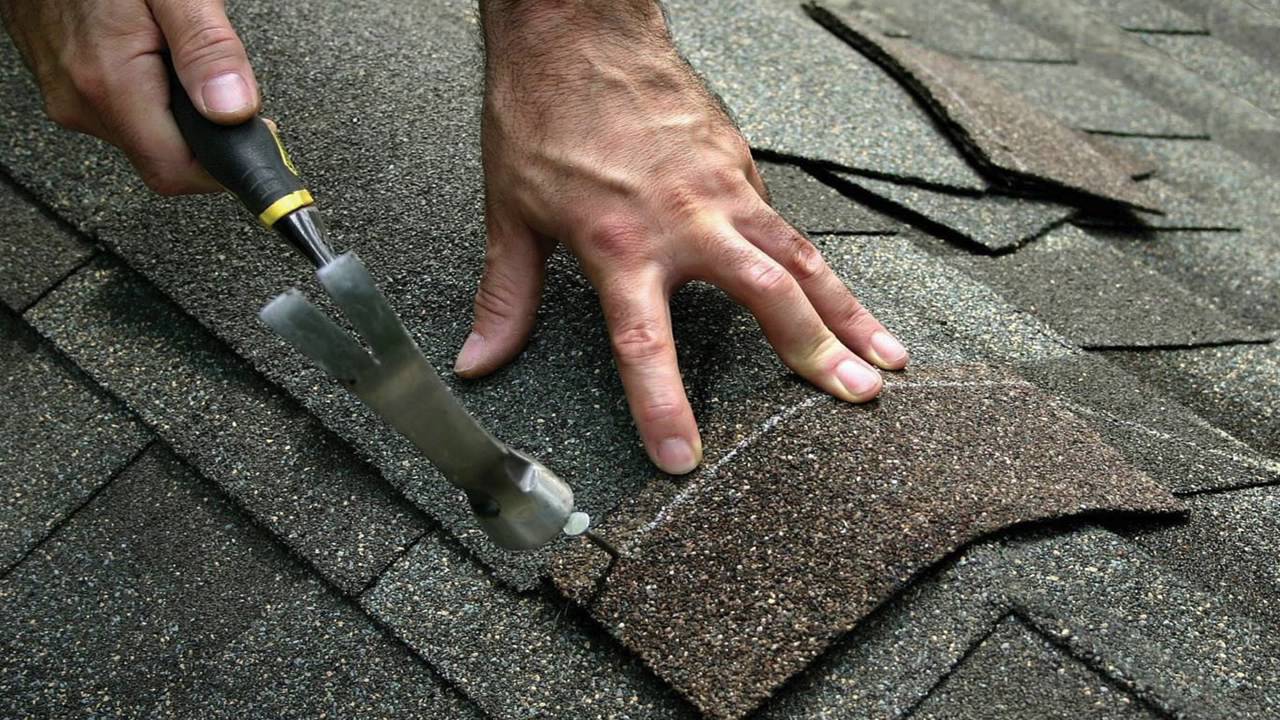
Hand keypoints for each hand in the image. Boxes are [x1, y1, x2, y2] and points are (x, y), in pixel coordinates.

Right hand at [0, 0, 258, 193]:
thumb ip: (208, 49)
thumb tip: (234, 109)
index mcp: (111, 84)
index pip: (176, 171)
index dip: (223, 167)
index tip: (255, 145)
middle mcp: (82, 101)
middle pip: (164, 158)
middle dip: (205, 135)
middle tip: (225, 91)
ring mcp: (70, 95)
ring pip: (145, 136)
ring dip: (178, 112)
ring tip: (183, 61)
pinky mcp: (66, 85)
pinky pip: (122, 112)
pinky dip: (153, 96)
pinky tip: (156, 59)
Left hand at [459, 1, 908, 474]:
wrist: (578, 29)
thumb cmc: (542, 114)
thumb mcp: (510, 211)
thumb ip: (506, 297)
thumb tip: (479, 360)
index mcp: (619, 242)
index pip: (646, 343)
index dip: (664, 405)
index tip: (682, 457)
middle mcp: (684, 219)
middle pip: (768, 294)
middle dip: (818, 351)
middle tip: (859, 396)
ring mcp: (722, 187)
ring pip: (801, 255)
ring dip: (848, 310)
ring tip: (888, 355)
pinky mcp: (739, 160)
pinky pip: (781, 219)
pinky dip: (812, 261)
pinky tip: (832, 292)